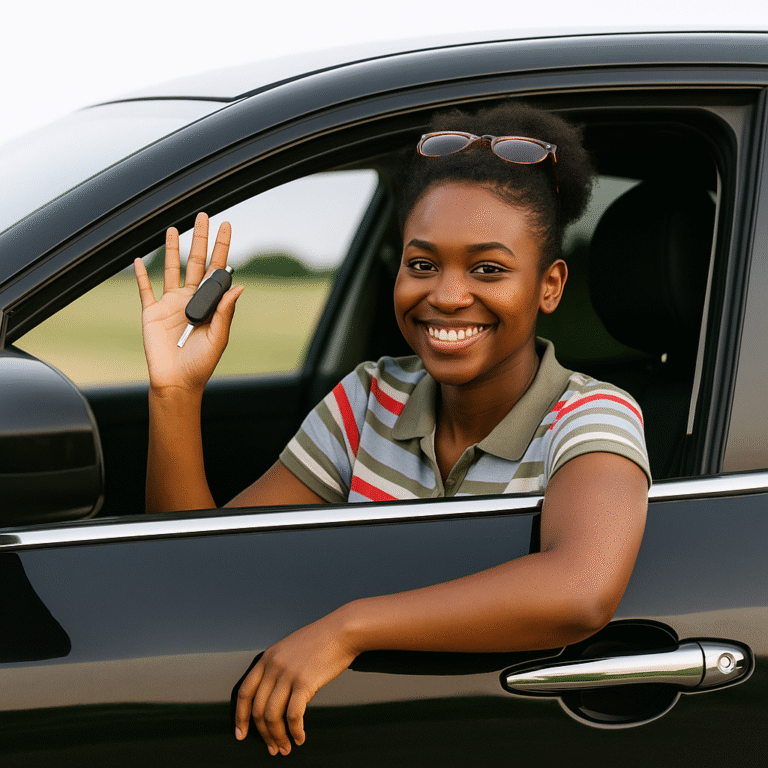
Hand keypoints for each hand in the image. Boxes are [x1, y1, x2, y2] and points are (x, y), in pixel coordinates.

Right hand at [134, 212, 242, 394]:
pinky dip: (140, 274)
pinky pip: (145, 289)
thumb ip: (226, 312)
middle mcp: (191, 300)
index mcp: (210, 304)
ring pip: (171, 269)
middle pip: (196, 262)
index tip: (227, 227)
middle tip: (204, 216)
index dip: (222, 248)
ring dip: (171, 249)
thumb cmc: (201, 363)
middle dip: (200, 239)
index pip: (218, 270)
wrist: (177, 381)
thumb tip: (238, 286)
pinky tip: (138, 259)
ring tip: (174, 228)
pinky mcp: (152, 312)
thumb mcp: (218, 337)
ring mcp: (170, 304)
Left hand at [235, 609, 358, 755]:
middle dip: (263, 733)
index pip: (244, 692)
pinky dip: (295, 731)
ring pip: (272, 716)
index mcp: (267, 658)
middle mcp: (273, 666)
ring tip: (286, 747)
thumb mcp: (289, 648)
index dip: (240, 716)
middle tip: (272, 748)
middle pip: (257, 709)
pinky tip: (300, 737)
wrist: (342, 631)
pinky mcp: (304, 682)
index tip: (241, 734)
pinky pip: (293, 715)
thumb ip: (277, 667)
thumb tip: (273, 695)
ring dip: (278, 737)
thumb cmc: (321, 639)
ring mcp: (287, 674)